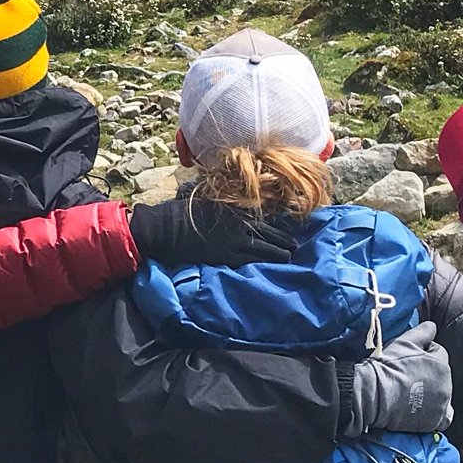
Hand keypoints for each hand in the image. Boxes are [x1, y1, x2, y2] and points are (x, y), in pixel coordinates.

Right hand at [130, 194, 293, 267]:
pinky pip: (248, 259)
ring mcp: (232, 240)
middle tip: (296, 244)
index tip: (289, 222)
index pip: (262, 213)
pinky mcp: (225, 255)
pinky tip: (270, 264)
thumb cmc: (181, 211)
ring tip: (289, 256)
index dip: (277, 219)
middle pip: (268, 231)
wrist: (167, 228)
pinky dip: (261, 261)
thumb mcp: (205, 199)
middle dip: (283, 238)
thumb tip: (234, 201)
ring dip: (277, 252)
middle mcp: (237, 223)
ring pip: (263, 247)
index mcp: (233, 207)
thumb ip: (222, 201)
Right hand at [352, 322, 451, 434]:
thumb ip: (423, 331)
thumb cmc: (388, 365)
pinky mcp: (434, 421)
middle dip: (429, 372)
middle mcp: (447, 385)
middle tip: (408, 375)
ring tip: (413, 392)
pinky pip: (444, 417)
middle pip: (441, 374)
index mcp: (441, 364)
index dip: (424, 352)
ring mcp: (442, 404)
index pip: (438, 353)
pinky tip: (426, 410)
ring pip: (442, 394)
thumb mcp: (405, 341)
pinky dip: (438, 413)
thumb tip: (433, 326)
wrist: (374, 393)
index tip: (409, 357)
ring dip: (433, 391)